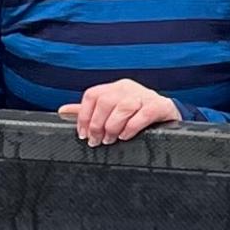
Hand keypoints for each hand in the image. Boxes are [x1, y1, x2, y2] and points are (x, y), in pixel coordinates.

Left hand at [58, 79, 182, 145]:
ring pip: (124, 106)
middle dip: (97, 124)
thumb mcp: (111, 111)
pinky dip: (132, 126)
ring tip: (111, 140)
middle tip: (97, 141)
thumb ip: (88, 111)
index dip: (83, 116)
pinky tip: (126, 136)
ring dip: (113, 126)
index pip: (92, 95)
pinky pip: (144, 113)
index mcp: (114, 88)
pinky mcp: (160, 106)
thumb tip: (62, 110)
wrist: (168, 116)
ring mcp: (145, 95)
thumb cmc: (136, 114)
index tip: (82, 134)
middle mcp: (128, 88)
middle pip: (106, 101)